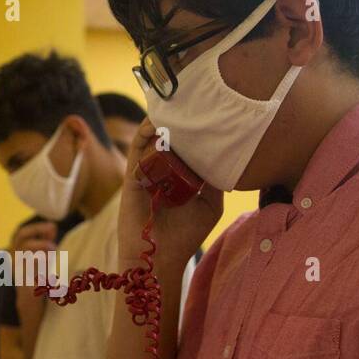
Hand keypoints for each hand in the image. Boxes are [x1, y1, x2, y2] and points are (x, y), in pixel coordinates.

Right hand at [119, 118, 222, 269]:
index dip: (193, 128)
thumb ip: (215, 181)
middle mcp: (160, 171)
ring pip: (150, 138)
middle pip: (167, 137)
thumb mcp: (210, 205)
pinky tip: (157, 120)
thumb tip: (227, 154)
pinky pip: (136, 149)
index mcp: (177, 176)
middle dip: (179, 120)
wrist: (160, 260)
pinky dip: (145, 132)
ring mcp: (145, 172)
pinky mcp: (131, 177)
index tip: (207, 110)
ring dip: (162, 120)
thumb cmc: (184, 236)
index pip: (184, 146)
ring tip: (177, 103)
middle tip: (193, 98)